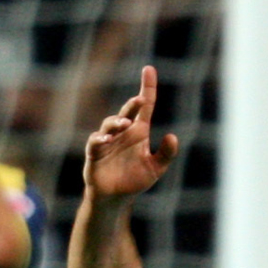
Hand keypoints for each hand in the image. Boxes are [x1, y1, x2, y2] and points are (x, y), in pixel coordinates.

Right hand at [82, 67, 178, 199]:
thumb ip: (166, 154)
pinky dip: (99, 138)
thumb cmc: (134, 181)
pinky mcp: (95, 153)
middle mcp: (122, 133)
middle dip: (133, 104)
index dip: (147, 87)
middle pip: (127, 112)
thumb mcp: (155, 168)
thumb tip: (172, 136)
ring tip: (126, 124)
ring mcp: (107, 141)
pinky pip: (95, 142)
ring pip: (110, 124)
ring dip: (117, 122)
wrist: (114, 199)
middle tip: (140, 100)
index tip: (149, 69)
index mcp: (138, 132)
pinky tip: (107, 139)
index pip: (145, 106)